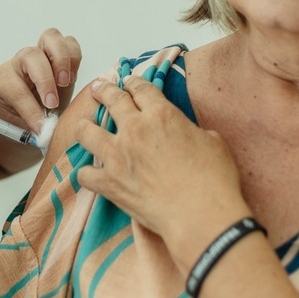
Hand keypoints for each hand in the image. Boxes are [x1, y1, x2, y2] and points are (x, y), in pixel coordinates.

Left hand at [0, 27, 81, 134]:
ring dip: (62, 59)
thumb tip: (47, 133)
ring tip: (66, 82)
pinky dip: (74, 57)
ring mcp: (39, 54)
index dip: (30, 109)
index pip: (15, 89)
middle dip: (45, 79)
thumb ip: (32, 128)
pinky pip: (69, 43)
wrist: (21, 110)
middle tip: (53, 103)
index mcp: (3, 81)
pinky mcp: (57, 54)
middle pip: (30, 55)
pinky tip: (71, 77)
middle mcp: (19, 63)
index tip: (41, 128)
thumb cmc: (18, 119)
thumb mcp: (19, 128)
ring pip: (50, 37)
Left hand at [73, 76, 250, 252]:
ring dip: (85, 126)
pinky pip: (84, 173)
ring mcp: (117, 156)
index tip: (128, 82)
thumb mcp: (212, 141)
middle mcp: (134, 129)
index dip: (133, 83)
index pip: (140, 89)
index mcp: (161, 115)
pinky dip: (86, 173)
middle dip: (103, 90)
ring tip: (85, 127)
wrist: (201, 215)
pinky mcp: (109, 183)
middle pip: (111, 99)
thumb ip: (190, 130)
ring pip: (86, 131)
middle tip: (99, 89)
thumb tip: (184, 133)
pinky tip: (90, 173)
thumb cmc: (214, 180)